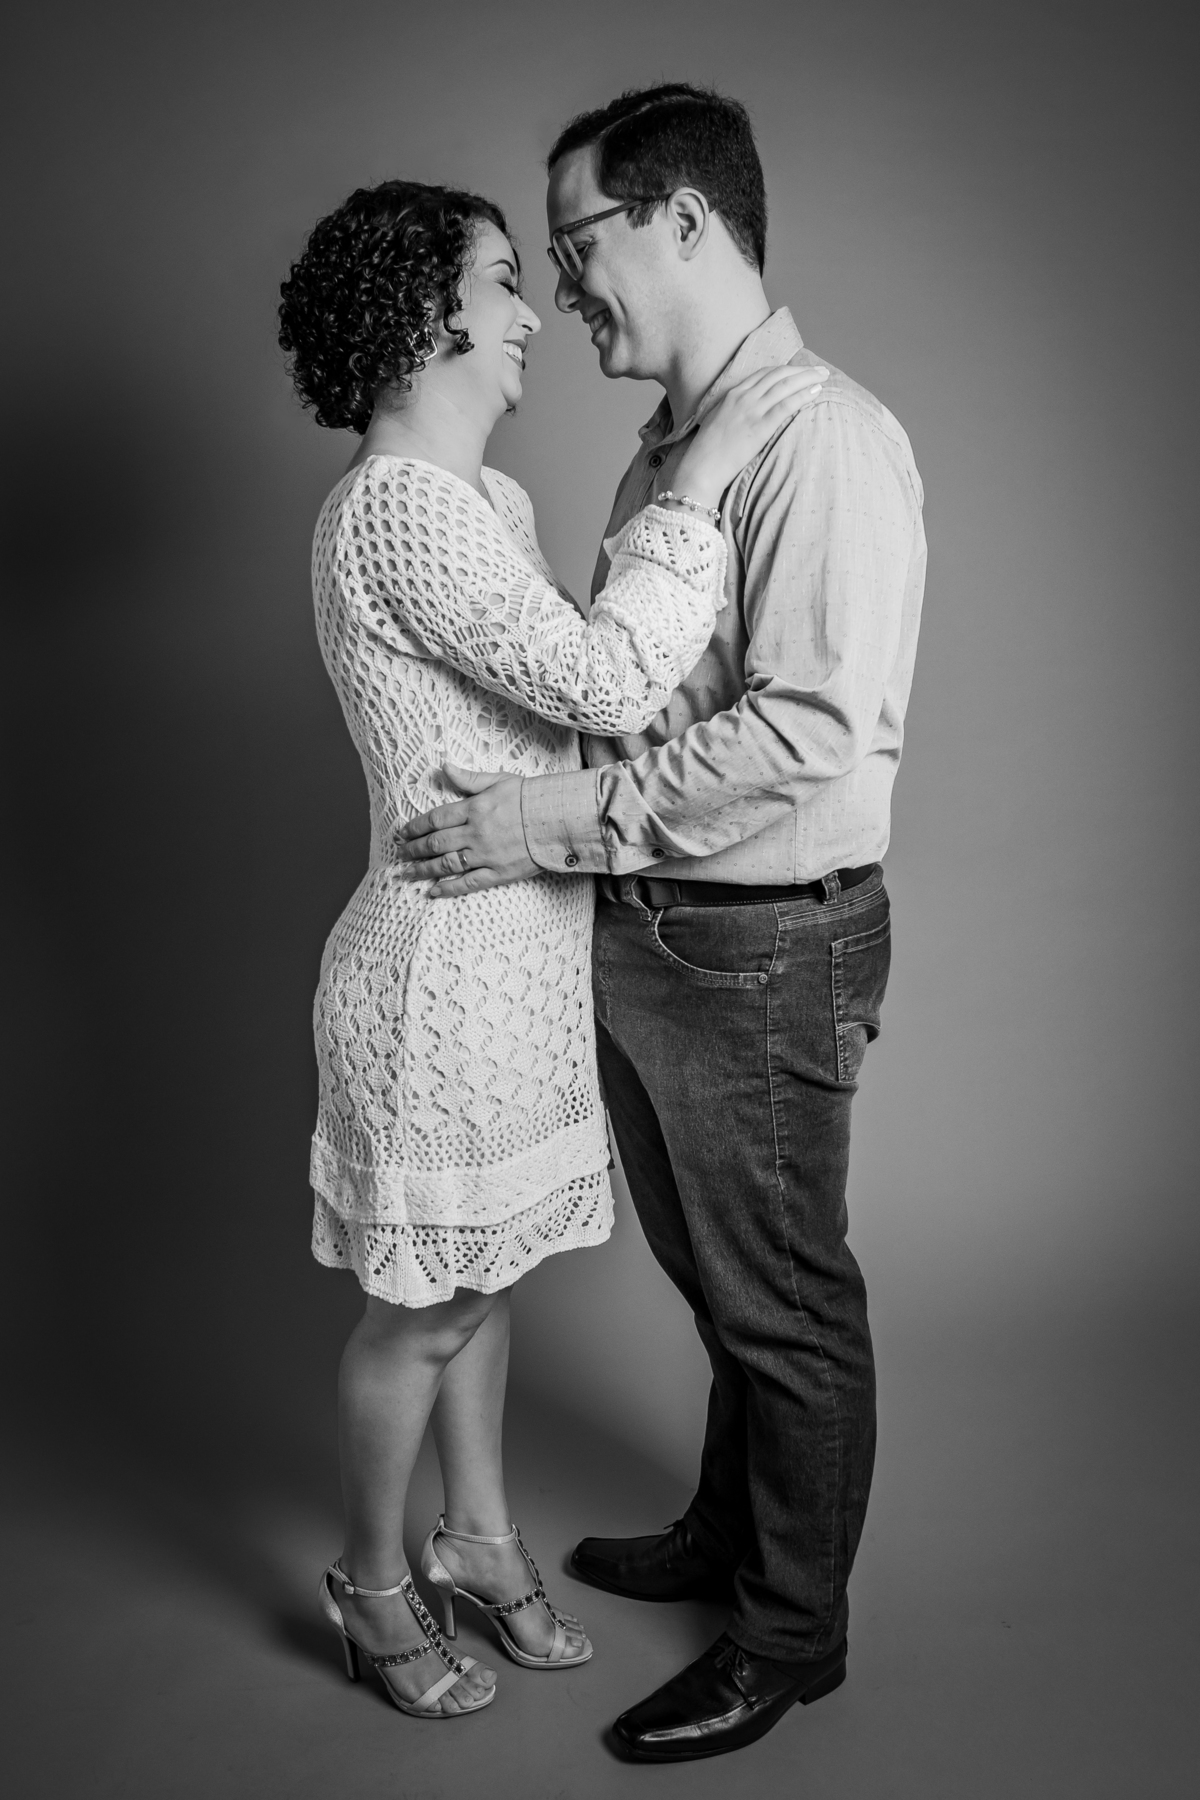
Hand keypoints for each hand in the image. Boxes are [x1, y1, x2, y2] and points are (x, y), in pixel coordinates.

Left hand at [397, 764, 538, 896]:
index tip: (402, 832)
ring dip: (423, 870)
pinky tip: (434, 891)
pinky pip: (468, 883)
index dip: (415, 827)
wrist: (557, 819)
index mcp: (474, 808)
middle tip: (399, 853)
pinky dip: (449, 888)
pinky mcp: (498, 872)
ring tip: (407, 873)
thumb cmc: (529, 797)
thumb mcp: (498, 780)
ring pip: (446, 864)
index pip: (435, 819)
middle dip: (413, 849)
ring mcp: (485, 855)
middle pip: (435, 843)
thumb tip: (444, 766)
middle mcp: (475, 833)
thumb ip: (468, 778)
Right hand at [672, 363, 828, 508]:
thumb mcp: (717, 422)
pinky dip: (803, 395)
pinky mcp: (759, 426)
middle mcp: (743, 397)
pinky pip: (786, 405)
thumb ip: (733, 412)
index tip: (799, 370)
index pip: (764, 374)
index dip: (785, 370)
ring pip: (785, 386)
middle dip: (801, 370)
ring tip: (824, 376)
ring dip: (807, 378)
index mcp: (732, 394)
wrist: (701, 467)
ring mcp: (751, 410)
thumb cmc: (707, 451)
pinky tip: (816, 392)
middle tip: (819, 369)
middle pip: (778, 375)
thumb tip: (747, 414)